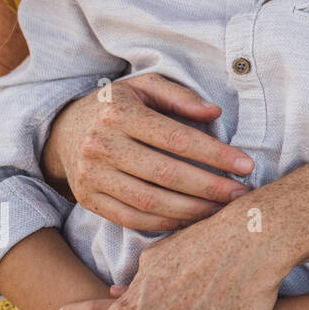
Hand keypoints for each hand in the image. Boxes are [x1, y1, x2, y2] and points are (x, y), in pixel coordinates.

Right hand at [43, 72, 254, 229]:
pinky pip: (131, 219)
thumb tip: (214, 113)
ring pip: (150, 202)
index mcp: (119, 114)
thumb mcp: (144, 86)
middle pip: (166, 174)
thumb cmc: (116, 105)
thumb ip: (180, 95)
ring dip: (192, 210)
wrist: (62, 130)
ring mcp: (92, 176)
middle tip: (241, 194)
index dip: (215, 155)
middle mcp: (101, 145)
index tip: (246, 165)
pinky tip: (192, 219)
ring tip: (222, 210)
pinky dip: (165, 224)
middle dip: (210, 187)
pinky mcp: (88, 200)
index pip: (177, 139)